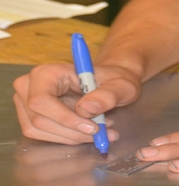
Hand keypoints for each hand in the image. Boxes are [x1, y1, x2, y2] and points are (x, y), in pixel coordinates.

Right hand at [12, 63, 140, 144]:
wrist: (109, 82)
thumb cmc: (113, 80)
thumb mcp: (120, 85)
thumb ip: (107, 95)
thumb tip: (86, 109)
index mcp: (47, 73)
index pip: (42, 101)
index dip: (64, 118)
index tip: (92, 128)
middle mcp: (30, 86)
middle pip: (39, 120)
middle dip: (72, 132)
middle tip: (101, 133)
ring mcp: (26, 102)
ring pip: (39, 131)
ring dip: (71, 137)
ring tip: (99, 131)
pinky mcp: (31, 116)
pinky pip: (43, 135)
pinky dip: (67, 138)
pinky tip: (87, 132)